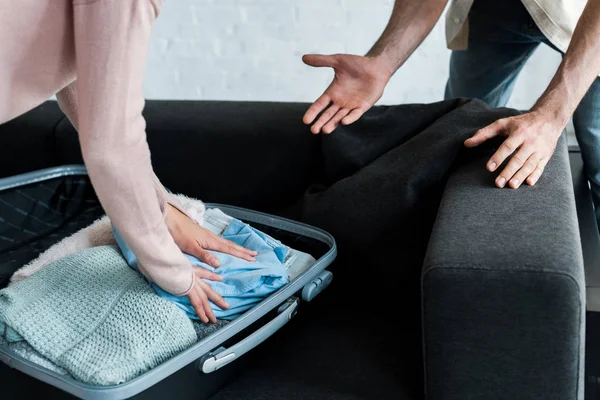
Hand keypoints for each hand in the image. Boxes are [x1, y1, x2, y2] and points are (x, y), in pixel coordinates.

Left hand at [166, 204, 257, 322]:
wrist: (168, 219)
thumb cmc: (178, 233)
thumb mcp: (190, 247)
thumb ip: (204, 256)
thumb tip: (219, 264)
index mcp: (210, 241)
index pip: (229, 249)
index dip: (241, 254)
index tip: (252, 258)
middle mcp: (211, 237)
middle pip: (231, 245)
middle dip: (243, 251)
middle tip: (255, 255)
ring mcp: (207, 235)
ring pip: (226, 243)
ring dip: (236, 248)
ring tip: (245, 251)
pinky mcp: (202, 235)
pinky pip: (220, 242)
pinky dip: (227, 246)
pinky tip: (225, 247)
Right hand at [302, 54, 391, 133]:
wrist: (376, 67)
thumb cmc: (357, 64)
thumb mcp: (337, 61)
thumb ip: (321, 60)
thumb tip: (303, 57)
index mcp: (333, 92)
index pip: (320, 104)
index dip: (313, 112)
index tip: (305, 121)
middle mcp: (340, 101)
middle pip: (328, 114)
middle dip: (321, 122)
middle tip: (313, 130)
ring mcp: (351, 105)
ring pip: (339, 117)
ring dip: (332, 124)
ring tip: (324, 130)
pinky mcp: (363, 106)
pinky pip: (355, 114)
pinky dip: (350, 118)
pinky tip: (343, 122)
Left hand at [464, 110, 564, 187]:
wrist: (549, 119)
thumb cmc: (521, 123)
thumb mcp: (503, 123)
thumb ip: (484, 133)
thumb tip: (467, 143)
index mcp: (519, 133)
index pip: (508, 146)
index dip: (499, 157)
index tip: (490, 167)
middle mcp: (531, 142)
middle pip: (519, 158)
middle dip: (508, 171)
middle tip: (498, 183)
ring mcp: (540, 150)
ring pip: (530, 165)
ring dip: (521, 176)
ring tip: (511, 185)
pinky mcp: (546, 156)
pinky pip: (541, 167)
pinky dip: (536, 175)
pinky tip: (528, 183)